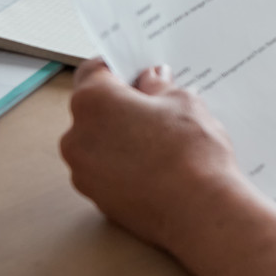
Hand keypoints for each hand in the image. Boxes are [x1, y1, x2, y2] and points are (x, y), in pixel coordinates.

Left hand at [60, 58, 248, 250]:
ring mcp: (83, 171)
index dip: (118, 67)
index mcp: (93, 102)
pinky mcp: (96, 198)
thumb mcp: (183, 101)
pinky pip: (106, 169)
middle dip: (122, 103)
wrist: (198, 209)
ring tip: (163, 139)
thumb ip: (159, 87)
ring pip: (100, 140)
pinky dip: (125, 163)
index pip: (94, 71)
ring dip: (122, 135)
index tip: (138, 70)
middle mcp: (77, 136)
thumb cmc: (190, 152)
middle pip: (95, 108)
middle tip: (159, 104)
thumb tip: (151, 81)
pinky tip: (158, 164)